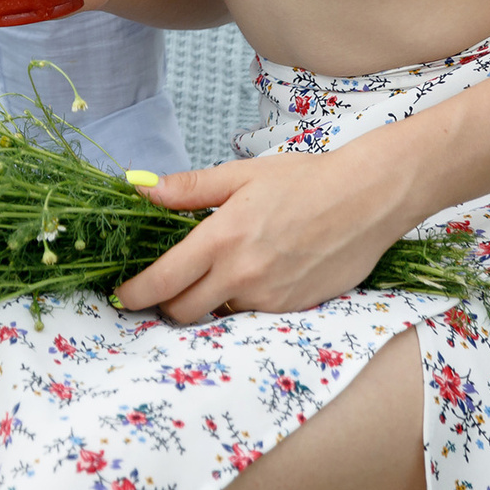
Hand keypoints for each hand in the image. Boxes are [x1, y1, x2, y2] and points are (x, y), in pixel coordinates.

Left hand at [111, 145, 419, 321]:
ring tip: (212, 275)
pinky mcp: (292, 309)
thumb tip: (142, 188)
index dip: (135, 293)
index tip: (122, 295)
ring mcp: (269, 297)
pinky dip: (240, 301)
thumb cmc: (305, 180)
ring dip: (205, 303)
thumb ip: (189, 189)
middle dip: (166, 304)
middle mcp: (242, 274)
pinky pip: (251, 315)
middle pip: (183, 311)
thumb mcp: (242, 174)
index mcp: (222, 237)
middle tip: (164, 286)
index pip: (163, 280)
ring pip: (218, 315)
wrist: (367, 199)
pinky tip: (251, 275)